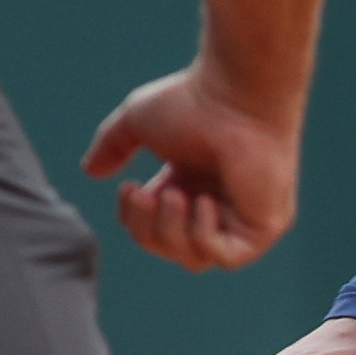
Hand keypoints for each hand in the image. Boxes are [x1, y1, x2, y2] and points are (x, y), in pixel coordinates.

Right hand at [86, 63, 302, 270]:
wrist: (234, 95)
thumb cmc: (191, 101)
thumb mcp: (137, 123)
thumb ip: (113, 147)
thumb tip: (90, 172)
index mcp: (191, 185)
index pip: (155, 229)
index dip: (134, 220)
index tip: (130, 188)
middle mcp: (219, 204)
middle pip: (170, 248)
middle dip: (146, 228)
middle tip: (142, 194)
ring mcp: (245, 218)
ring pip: (194, 259)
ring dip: (171, 231)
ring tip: (175, 194)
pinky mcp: (266, 225)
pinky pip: (228, 257)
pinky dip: (204, 236)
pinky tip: (203, 201)